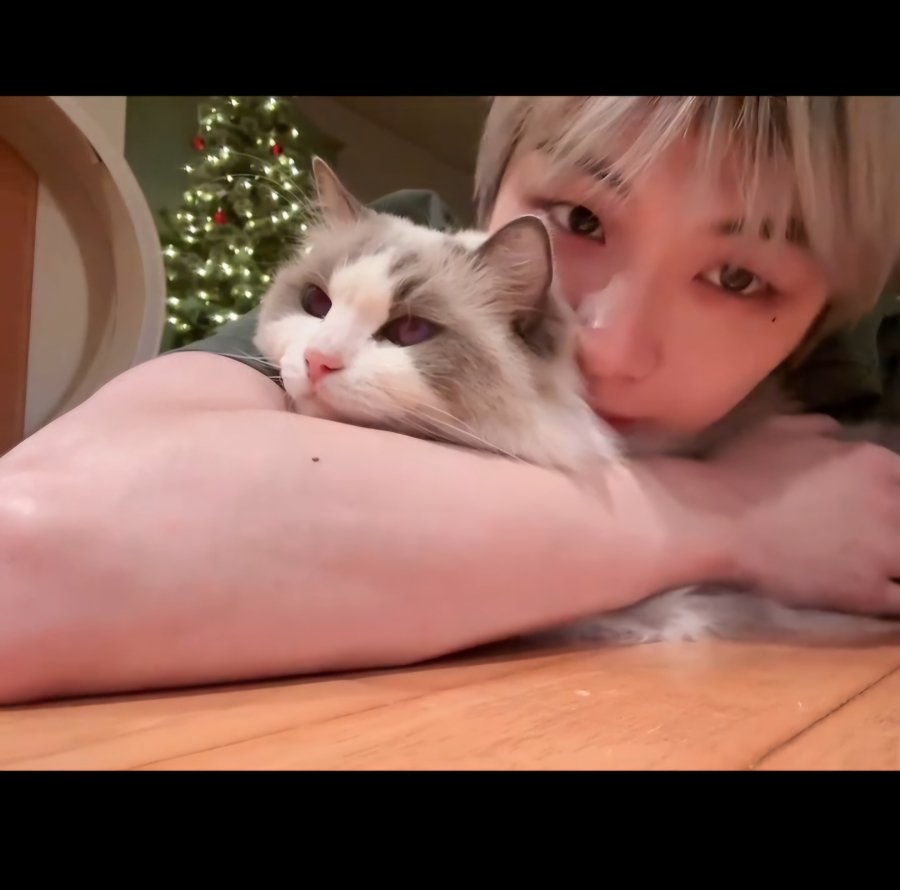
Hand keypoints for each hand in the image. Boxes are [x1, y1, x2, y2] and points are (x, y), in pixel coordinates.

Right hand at [705, 414, 899, 613]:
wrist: (715, 520)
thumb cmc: (741, 470)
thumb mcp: (781, 430)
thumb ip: (822, 431)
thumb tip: (838, 436)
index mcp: (875, 463)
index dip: (893, 497)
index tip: (878, 508)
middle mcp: (891, 505)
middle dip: (894, 529)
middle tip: (873, 540)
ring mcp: (884, 552)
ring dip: (896, 565)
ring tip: (878, 570)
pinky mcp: (867, 593)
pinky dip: (896, 600)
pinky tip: (881, 597)